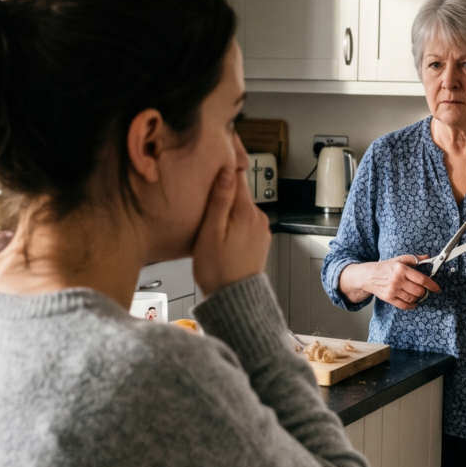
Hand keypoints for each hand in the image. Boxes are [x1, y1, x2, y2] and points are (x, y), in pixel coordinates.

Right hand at [192, 165, 270, 296]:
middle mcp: (259, 218)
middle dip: (223, 194)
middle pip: (240, 193)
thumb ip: (220, 199)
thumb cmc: (217, 270)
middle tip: (203, 204)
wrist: (233, 301)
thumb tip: (228, 170)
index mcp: (246, 211)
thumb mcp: (211, 231)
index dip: (224, 168)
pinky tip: (223, 238)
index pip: (237, 175)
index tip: (212, 166)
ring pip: (242, 209)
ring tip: (212, 225)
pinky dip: (234, 225)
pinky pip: (245, 224)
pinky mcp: (260, 241)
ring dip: (228, 212)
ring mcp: (262, 230)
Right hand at [339, 256, 439, 309]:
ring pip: (412, 298)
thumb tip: (427, 258)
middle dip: (424, 292)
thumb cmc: (384, 268)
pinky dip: (411, 305)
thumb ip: (413, 259)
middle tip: (424, 290)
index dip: (431, 285)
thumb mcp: (398, 260)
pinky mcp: (389, 298)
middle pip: (418, 291)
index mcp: (402, 269)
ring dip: (418, 298)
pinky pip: (404, 305)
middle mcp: (397, 280)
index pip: (421, 279)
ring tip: (417, 295)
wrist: (368, 276)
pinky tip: (413, 302)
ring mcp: (393, 290)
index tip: (436, 288)